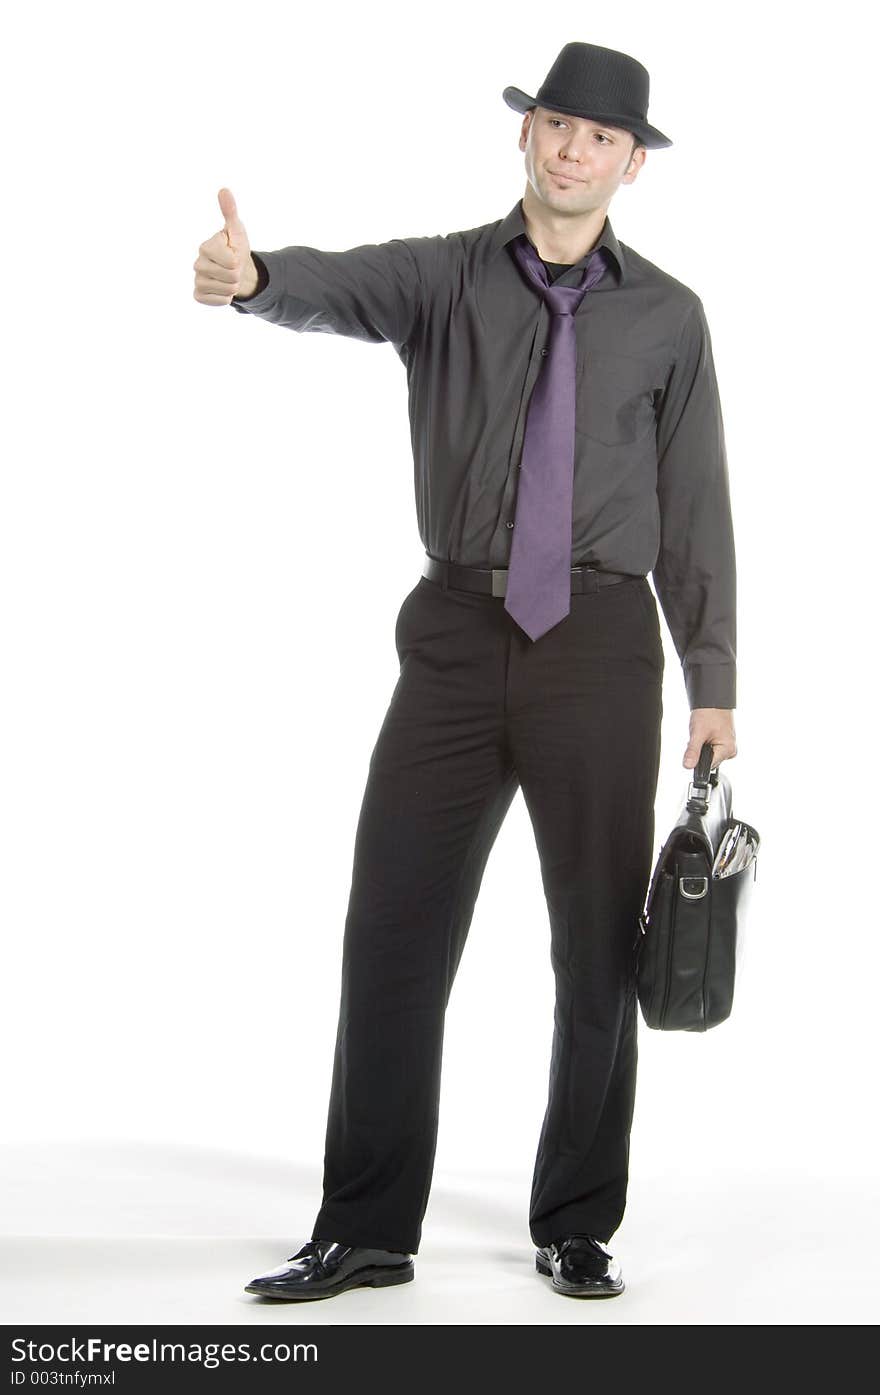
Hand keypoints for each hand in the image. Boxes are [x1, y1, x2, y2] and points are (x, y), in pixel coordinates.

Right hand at [192, 187, 257, 304]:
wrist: (234, 270)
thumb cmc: (235, 248)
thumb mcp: (236, 230)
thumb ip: (230, 212)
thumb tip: (224, 190)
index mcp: (206, 247)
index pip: (232, 261)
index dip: (239, 259)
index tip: (233, 253)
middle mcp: (197, 263)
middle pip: (232, 276)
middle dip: (238, 273)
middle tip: (233, 267)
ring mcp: (197, 280)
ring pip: (228, 290)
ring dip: (233, 285)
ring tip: (228, 277)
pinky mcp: (198, 295)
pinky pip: (220, 301)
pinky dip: (226, 297)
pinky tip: (222, 288)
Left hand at [683, 708, 736, 769]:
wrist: (713, 701)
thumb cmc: (709, 713)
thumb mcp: (697, 733)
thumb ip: (693, 751)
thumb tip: (688, 766)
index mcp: (728, 750)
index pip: (708, 766)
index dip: (698, 759)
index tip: (695, 748)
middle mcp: (730, 750)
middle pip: (708, 762)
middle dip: (699, 752)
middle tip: (699, 737)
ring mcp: (727, 747)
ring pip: (708, 756)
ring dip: (701, 748)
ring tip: (703, 734)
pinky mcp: (723, 744)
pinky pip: (711, 750)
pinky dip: (704, 744)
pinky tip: (705, 735)